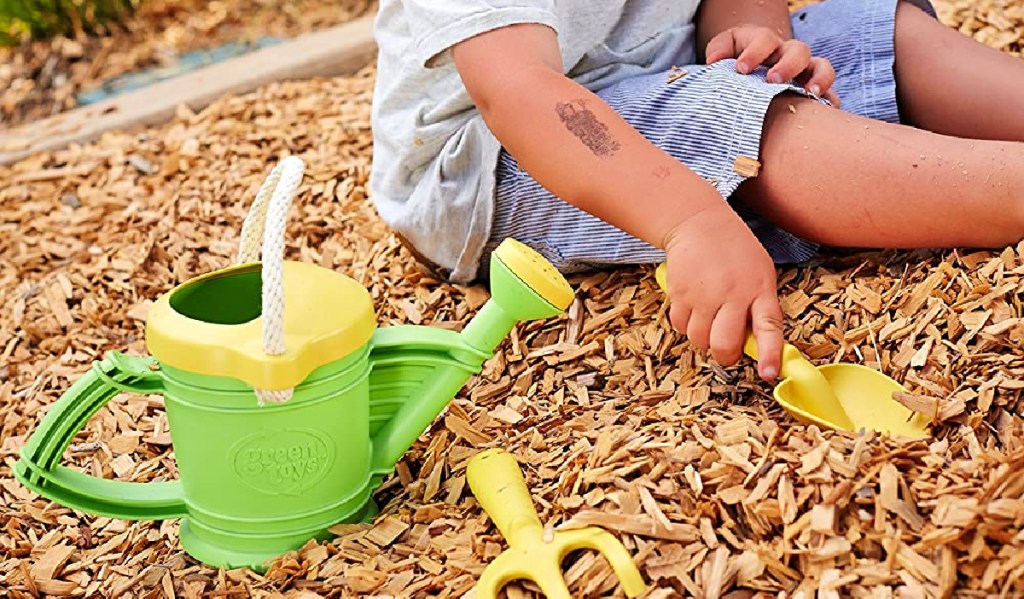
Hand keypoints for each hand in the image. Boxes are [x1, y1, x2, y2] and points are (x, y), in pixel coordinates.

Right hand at [663, 204, 783, 380]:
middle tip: (727, 348)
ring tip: (709, 316)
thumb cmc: (735, 252)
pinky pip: (679, 326)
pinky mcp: (679, 293)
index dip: (769, 354)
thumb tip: (753, 346)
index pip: (768, 327)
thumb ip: (759, 307)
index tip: (768, 374)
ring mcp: (703, 294)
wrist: (699, 224)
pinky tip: (693, 305)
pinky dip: (685, 323)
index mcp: (759, 289)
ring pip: (699, 339)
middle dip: (725, 355)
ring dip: (703, 337)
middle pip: (724, 344)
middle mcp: (731, 293)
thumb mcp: (760, 273)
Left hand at [705, 24, 839, 107]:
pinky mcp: (814, 88)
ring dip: (819, 78)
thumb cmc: (737, 58)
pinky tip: (825, 113)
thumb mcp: (725, 49)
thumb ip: (719, 49)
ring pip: (821, 66)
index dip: (754, 52)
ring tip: (811, 93)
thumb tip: (713, 61)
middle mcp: (789, 53)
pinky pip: (830, 92)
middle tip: (773, 80)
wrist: (752, 66)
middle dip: (787, 65)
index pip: (765, 40)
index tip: (740, 68)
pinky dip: (830, 101)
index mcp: (766, 43)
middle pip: (798, 50)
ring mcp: (804, 70)